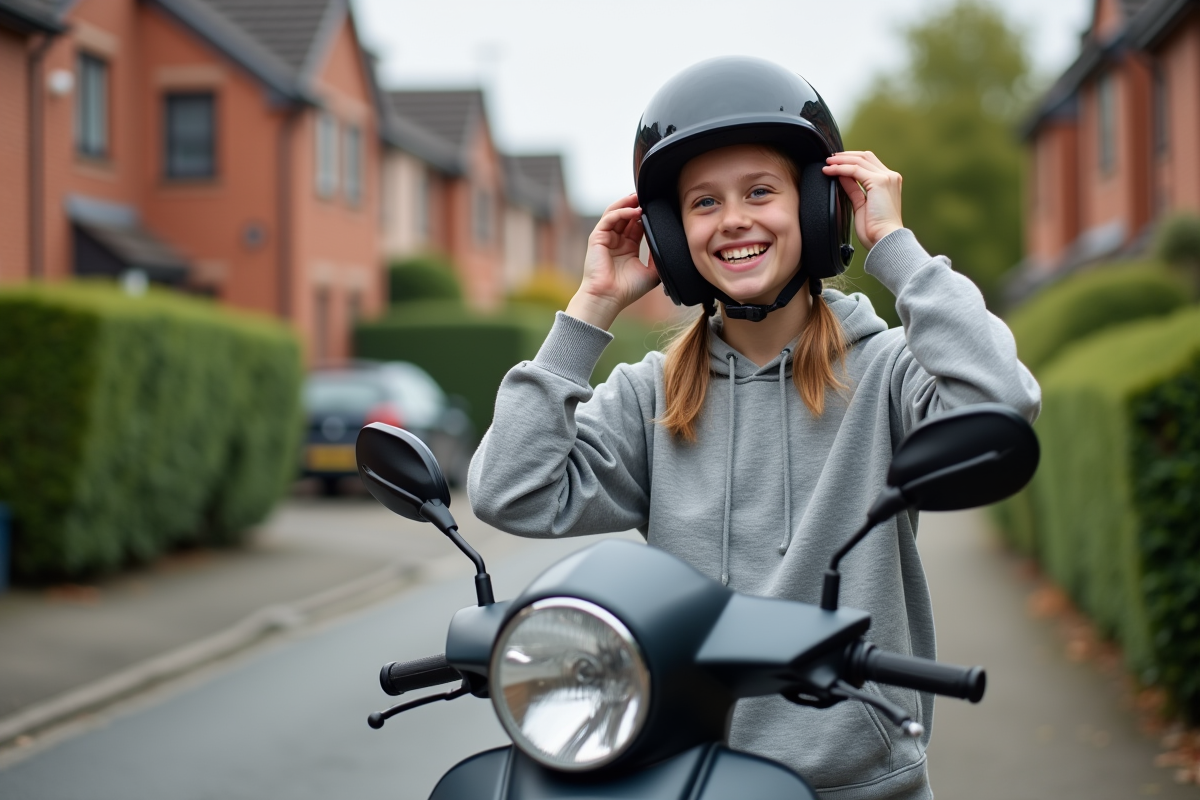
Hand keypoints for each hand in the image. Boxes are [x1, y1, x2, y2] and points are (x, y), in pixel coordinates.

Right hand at [566, 194, 660, 329]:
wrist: (609, 299)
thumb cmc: (627, 290)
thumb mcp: (652, 273)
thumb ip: (659, 258)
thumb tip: (669, 244)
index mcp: (628, 247)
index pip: (636, 224)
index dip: (646, 214)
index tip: (658, 207)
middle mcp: (616, 241)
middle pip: (626, 215)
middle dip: (637, 204)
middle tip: (650, 195)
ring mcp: (606, 238)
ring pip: (616, 213)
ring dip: (628, 204)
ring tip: (640, 197)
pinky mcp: (597, 238)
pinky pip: (609, 218)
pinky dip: (621, 212)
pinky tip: (634, 211)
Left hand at [822, 151, 903, 249]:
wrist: (885, 239)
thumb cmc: (875, 230)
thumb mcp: (861, 205)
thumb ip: (854, 189)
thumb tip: (842, 177)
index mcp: (889, 182)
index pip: (869, 162)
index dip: (851, 160)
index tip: (836, 163)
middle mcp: (890, 177)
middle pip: (865, 157)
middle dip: (845, 156)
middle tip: (829, 159)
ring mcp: (886, 178)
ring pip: (859, 161)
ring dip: (840, 161)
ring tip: (827, 163)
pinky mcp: (880, 182)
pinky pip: (855, 170)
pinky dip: (841, 169)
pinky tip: (829, 171)